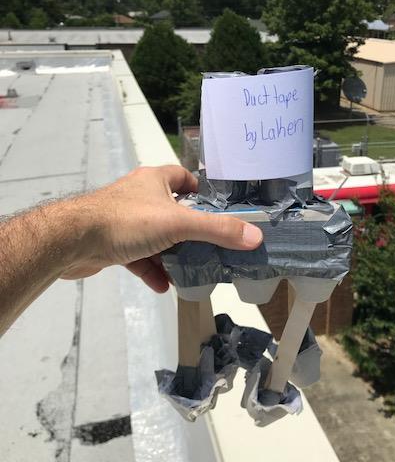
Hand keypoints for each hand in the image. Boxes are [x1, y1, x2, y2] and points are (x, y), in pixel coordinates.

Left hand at [61, 165, 262, 292]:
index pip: (183, 176)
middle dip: (189, 231)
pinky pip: (138, 255)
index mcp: (154, 181)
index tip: (215, 210)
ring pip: (155, 236)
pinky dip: (151, 269)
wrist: (73, 241)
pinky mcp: (112, 242)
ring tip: (190, 270)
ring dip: (171, 254)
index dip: (200, 190)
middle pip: (172, 210)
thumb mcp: (179, 224)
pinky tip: (163, 285)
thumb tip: (255, 236)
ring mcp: (124, 220)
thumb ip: (217, 230)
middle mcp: (139, 196)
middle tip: (208, 247)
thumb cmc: (127, 220)